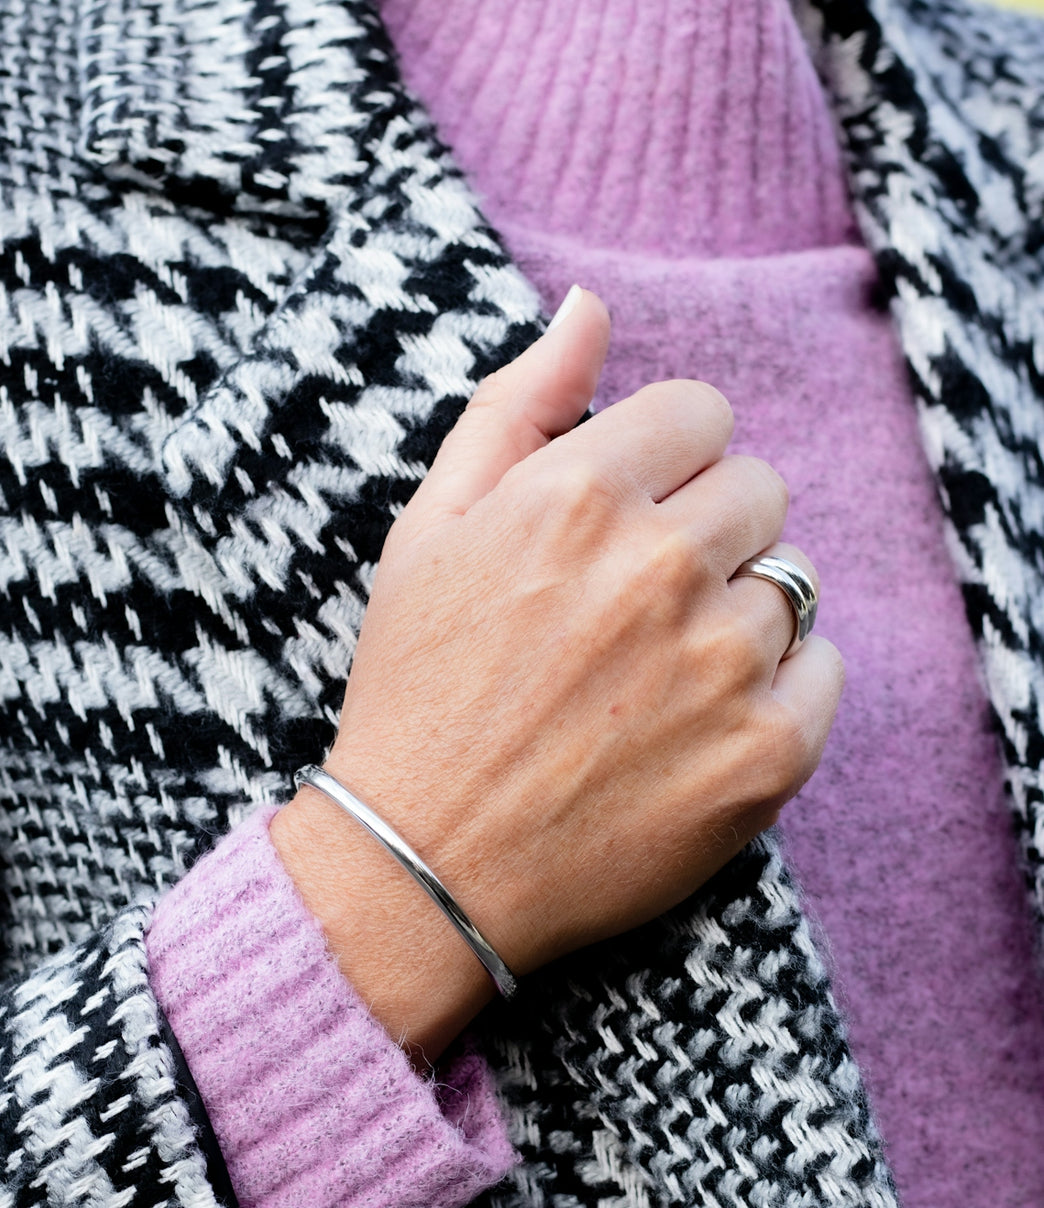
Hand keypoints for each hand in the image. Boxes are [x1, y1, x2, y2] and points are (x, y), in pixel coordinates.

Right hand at [271, 288, 843, 1063]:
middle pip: (758, 492)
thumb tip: (592, 307)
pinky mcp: (767, 755)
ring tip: (654, 680)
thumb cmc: (418, 694)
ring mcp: (723, 664)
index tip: (629, 519)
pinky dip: (779, 688)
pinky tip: (698, 723)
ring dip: (734, 616)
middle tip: (635, 609)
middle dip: (706, 531)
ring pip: (790, 584)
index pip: (703, 414)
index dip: (666, 464)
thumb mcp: (429, 529)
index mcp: (580, 495)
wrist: (425, 867)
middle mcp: (663, 567)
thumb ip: (518, 405)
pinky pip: (823, 670)